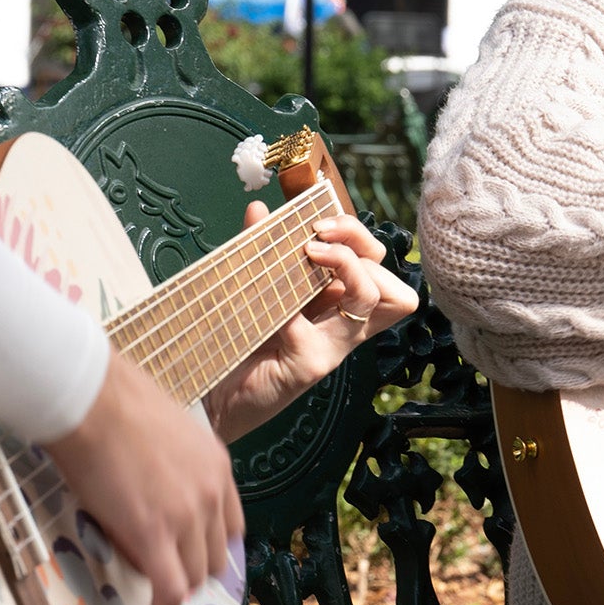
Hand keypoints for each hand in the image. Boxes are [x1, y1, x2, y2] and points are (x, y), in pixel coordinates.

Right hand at [46, 350, 239, 604]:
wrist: (91, 399)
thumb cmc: (115, 403)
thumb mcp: (168, 433)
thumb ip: (177, 467)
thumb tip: (159, 491)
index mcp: (217, 466)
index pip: (229, 526)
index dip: (208, 546)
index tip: (189, 554)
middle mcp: (211, 494)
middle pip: (214, 557)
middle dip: (190, 569)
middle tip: (162, 571)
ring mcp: (186, 517)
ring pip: (193, 576)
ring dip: (174, 585)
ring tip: (151, 585)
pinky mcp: (152, 535)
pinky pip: (169, 589)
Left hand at [205, 209, 418, 438]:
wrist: (211, 395)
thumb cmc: (236, 343)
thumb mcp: (255, 290)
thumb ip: (261, 252)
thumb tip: (259, 209)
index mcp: (338, 309)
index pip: (378, 266)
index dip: (359, 237)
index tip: (318, 223)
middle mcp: (344, 330)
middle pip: (392, 282)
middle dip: (361, 245)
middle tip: (316, 239)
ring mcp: (330, 350)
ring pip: (374, 299)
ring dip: (347, 267)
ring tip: (308, 255)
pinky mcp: (306, 368)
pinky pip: (312, 330)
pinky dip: (289, 308)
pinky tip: (262, 304)